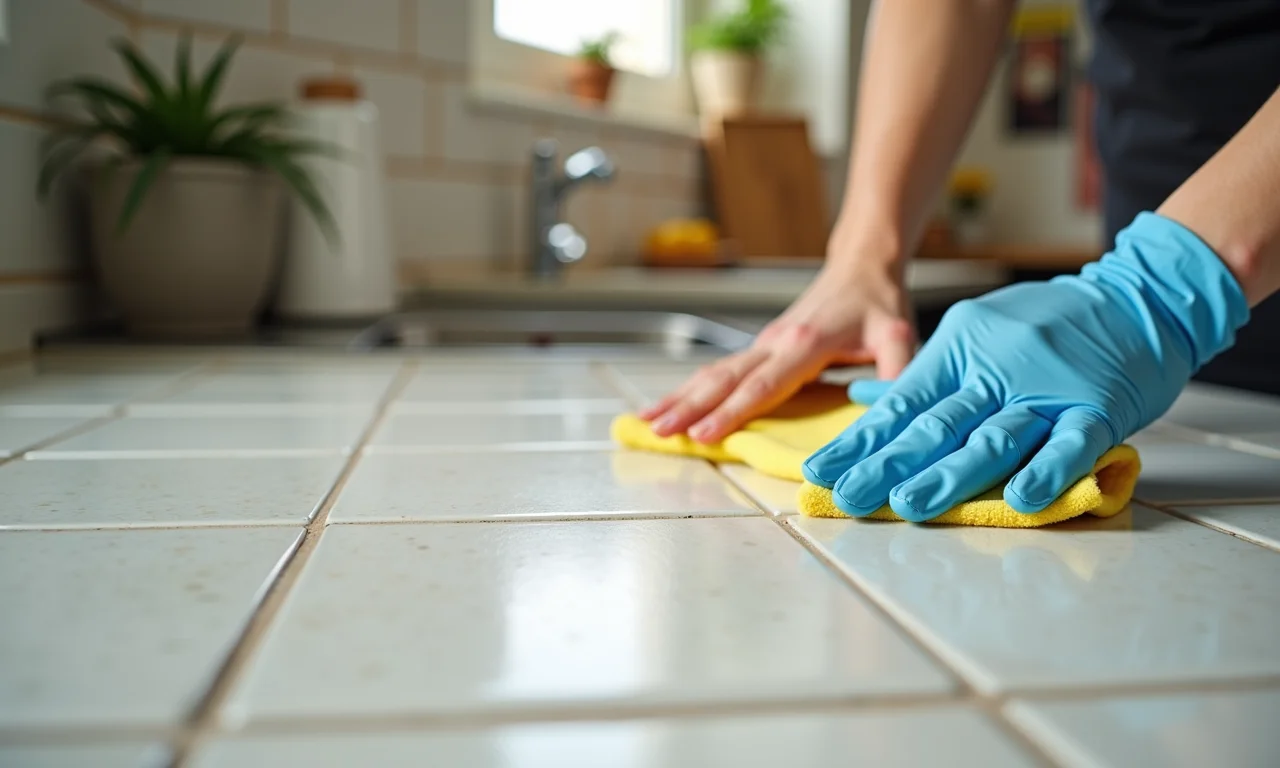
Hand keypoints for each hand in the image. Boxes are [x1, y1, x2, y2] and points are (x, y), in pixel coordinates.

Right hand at [641, 259, 915, 443]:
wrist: (861, 265)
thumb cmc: (878, 303)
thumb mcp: (898, 336)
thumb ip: (896, 373)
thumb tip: (890, 409)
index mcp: (805, 344)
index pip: (763, 384)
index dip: (733, 411)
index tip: (704, 433)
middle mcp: (775, 343)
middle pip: (724, 379)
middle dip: (689, 407)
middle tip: (660, 431)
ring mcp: (764, 345)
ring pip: (713, 374)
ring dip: (679, 398)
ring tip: (646, 422)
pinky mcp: (761, 349)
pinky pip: (720, 372)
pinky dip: (690, 390)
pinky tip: (669, 405)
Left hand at [802, 213, 1249, 521]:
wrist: (1138, 297)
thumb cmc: (1051, 324)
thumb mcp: (977, 331)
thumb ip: (924, 372)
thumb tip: (864, 396)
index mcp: (962, 351)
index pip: (902, 403)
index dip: (862, 440)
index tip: (823, 471)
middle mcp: (997, 369)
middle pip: (936, 423)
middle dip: (887, 463)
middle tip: (847, 495)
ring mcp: (1047, 389)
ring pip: (993, 435)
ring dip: (950, 473)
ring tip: (908, 504)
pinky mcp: (1099, 407)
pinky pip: (1072, 442)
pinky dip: (1048, 470)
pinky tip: (1021, 499)